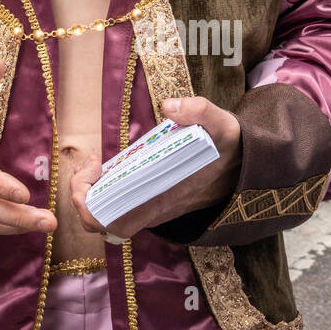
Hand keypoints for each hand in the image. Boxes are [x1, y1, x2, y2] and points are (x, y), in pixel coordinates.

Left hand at [70, 97, 241, 240]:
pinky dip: (104, 189)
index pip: (115, 223)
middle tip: (90, 165)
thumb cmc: (231, 148)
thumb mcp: (223, 124)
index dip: (90, 203)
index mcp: (164, 199)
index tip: (93, 169)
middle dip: (83, 195)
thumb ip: (199, 111)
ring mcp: (152, 208)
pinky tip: (107, 166)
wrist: (247, 168)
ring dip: (91, 192)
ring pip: (108, 215)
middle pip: (102, 222)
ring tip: (95, 164)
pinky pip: (118, 206)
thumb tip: (170, 106)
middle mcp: (154, 210)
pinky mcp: (152, 201)